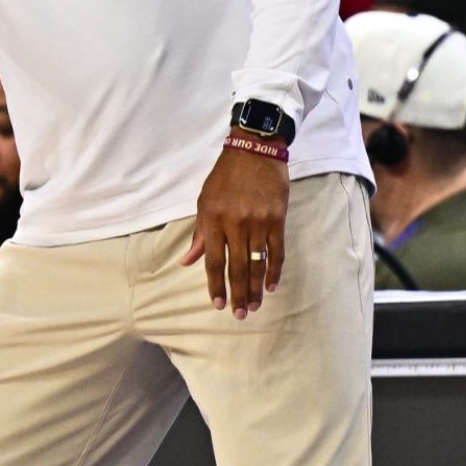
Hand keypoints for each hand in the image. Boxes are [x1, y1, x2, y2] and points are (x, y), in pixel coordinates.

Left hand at [180, 139, 286, 317]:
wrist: (255, 150)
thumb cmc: (225, 177)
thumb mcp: (204, 200)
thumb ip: (200, 233)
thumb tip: (188, 261)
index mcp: (213, 219)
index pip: (212, 261)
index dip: (215, 285)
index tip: (218, 304)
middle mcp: (235, 223)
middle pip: (236, 267)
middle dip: (237, 293)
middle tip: (239, 315)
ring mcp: (258, 222)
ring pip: (257, 263)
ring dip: (256, 288)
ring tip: (254, 306)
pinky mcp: (277, 219)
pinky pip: (277, 251)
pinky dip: (274, 270)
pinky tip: (272, 286)